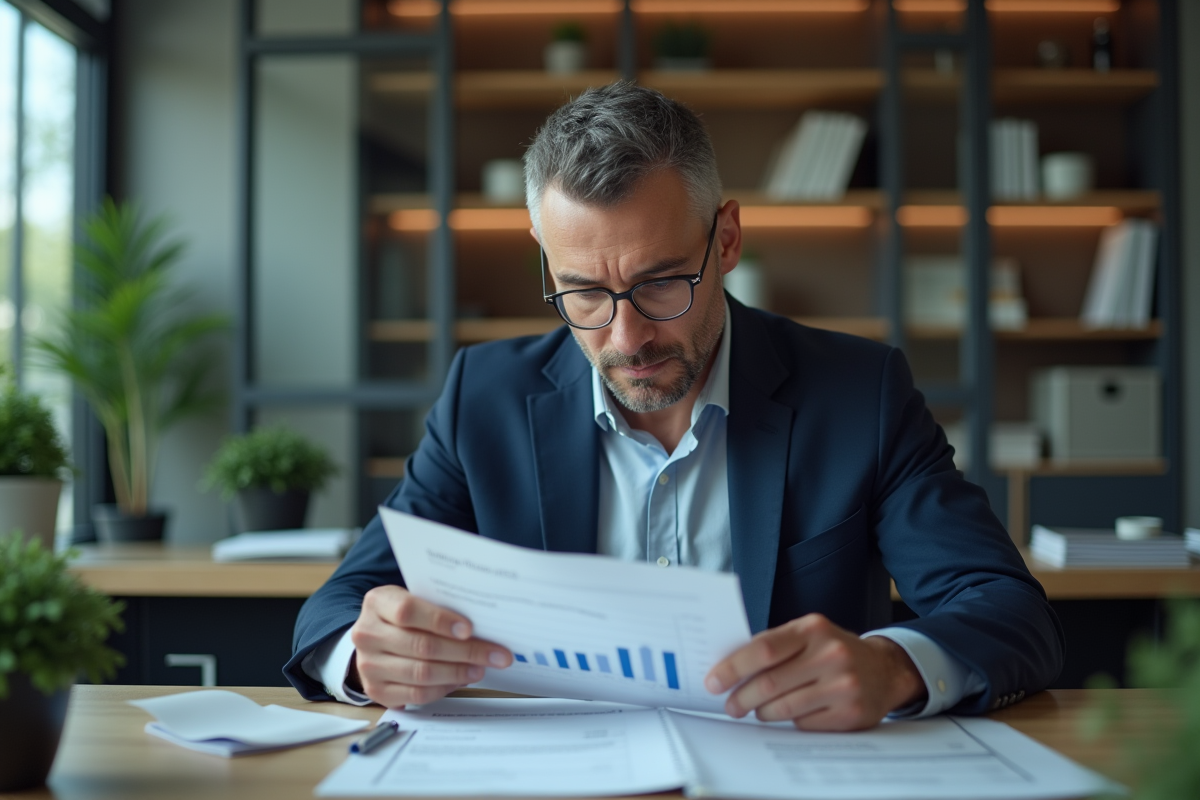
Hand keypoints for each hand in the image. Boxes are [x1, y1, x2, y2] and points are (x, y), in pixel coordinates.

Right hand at [349, 585, 511, 707]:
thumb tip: (482, 624)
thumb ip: (438, 606)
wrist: (373, 637)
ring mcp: (369, 665)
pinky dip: (444, 688)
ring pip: (422, 673)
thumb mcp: (414, 599)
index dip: (440, 620)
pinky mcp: (377, 690)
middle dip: (465, 651)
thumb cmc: (403, 615)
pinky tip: (461, 679)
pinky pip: (417, 694)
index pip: (407, 611)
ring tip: (481, 668)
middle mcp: (367, 633)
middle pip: (422, 646)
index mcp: (377, 603)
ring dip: (458, 672)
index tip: (469, 629)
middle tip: (495, 654)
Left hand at [704, 613, 925, 730]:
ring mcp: (843, 685)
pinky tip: (786, 715)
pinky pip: (804, 724)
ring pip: (784, 708)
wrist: (884, 670)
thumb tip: (728, 666)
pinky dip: (789, 722)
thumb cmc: (832, 650)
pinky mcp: (850, 713)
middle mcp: (831, 654)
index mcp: (813, 629)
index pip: (763, 649)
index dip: (733, 667)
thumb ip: (774, 645)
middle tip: (729, 705)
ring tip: (754, 710)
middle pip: (770, 682)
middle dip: (741, 697)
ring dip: (761, 712)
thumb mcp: (808, 635)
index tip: (713, 681)